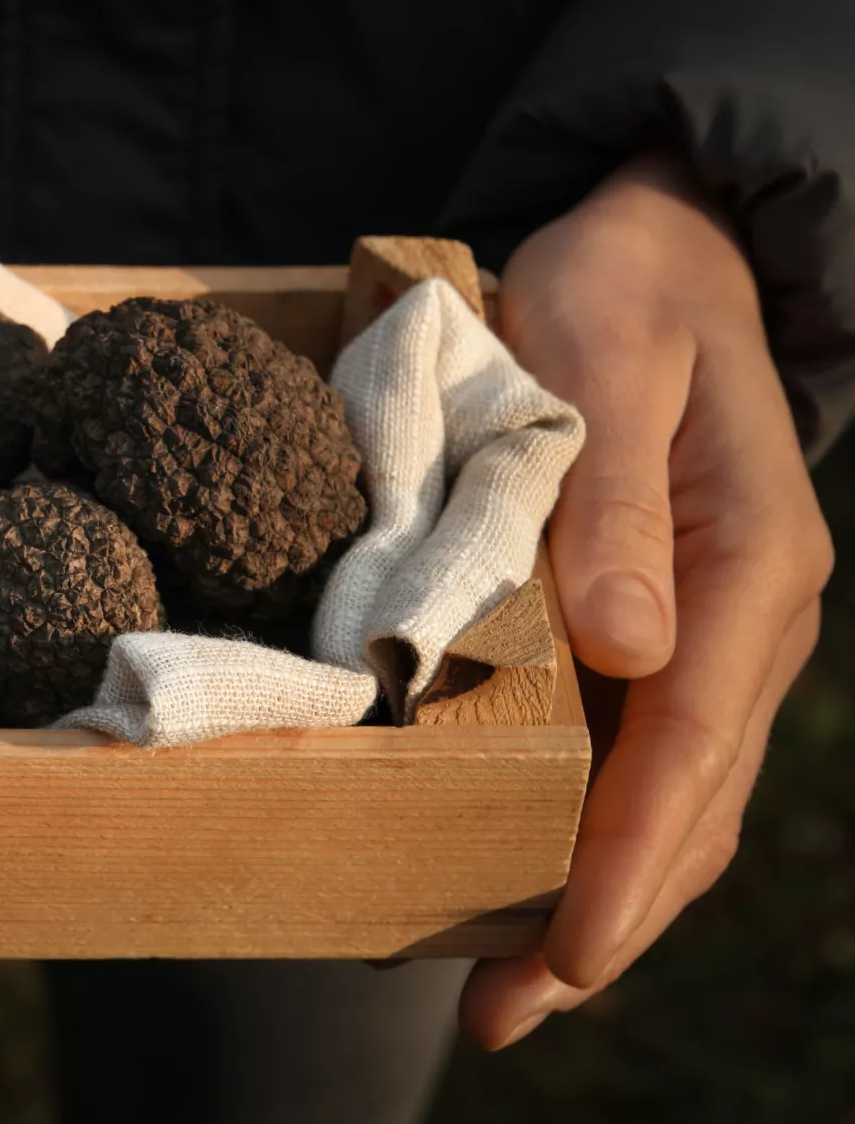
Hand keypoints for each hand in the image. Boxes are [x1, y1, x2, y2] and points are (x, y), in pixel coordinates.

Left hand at [459, 152, 833, 1047]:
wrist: (659, 247)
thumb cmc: (622, 290)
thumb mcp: (605, 361)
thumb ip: (611, 504)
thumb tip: (631, 650)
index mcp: (749, 562)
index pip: (691, 742)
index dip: (625, 856)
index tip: (566, 952)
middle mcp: (746, 611)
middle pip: (691, 799)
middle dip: (608, 915)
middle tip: (509, 1011)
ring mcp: (714, 622)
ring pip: (676, 791)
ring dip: (603, 891)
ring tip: (512, 984)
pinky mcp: (669, 617)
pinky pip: (649, 746)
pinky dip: (598, 822)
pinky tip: (532, 867)